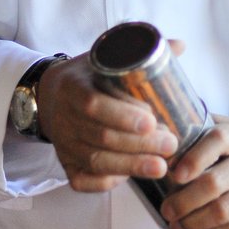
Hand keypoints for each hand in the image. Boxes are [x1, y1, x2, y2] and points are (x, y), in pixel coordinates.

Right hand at [37, 52, 178, 192]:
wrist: (48, 95)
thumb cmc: (87, 76)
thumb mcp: (104, 57)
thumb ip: (140, 54)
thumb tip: (180, 46)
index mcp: (72, 86)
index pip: (93, 104)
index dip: (122, 115)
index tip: (152, 120)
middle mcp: (64, 117)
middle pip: (100, 137)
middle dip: (138, 145)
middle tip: (170, 144)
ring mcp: (63, 143)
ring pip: (95, 161)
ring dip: (130, 166)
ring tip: (161, 166)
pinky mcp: (64, 163)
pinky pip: (81, 180)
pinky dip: (105, 182)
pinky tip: (129, 177)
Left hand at [159, 119, 228, 228]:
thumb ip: (204, 128)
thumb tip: (160, 132)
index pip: (219, 140)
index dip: (194, 157)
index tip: (173, 174)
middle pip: (216, 184)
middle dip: (184, 201)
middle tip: (165, 210)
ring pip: (224, 212)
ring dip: (193, 223)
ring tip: (175, 226)